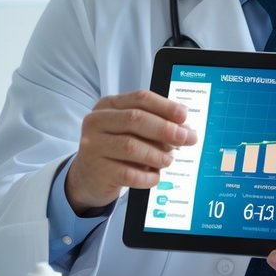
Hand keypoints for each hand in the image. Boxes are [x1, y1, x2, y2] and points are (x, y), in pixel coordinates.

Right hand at [65, 89, 196, 213]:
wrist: (88, 177)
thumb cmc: (116, 149)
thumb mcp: (132, 132)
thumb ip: (156, 126)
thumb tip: (185, 129)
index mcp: (108, 106)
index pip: (140, 98)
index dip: (165, 106)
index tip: (184, 116)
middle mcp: (97, 122)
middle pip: (136, 119)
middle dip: (166, 129)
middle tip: (186, 138)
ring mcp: (93, 146)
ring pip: (131, 146)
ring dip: (157, 154)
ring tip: (168, 160)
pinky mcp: (97, 171)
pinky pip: (128, 174)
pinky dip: (147, 177)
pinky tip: (154, 177)